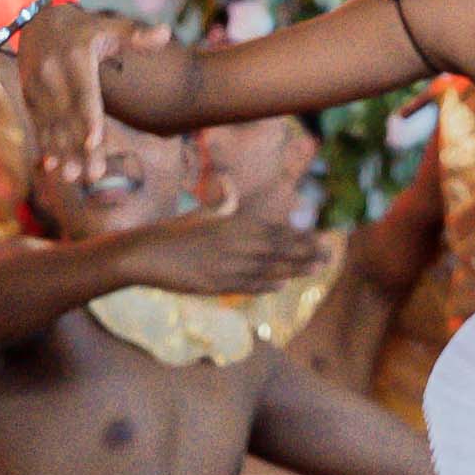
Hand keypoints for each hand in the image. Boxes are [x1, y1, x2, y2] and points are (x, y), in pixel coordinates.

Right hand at [16, 0, 156, 185]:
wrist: (39, 22)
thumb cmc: (86, 29)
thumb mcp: (110, 26)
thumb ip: (136, 35)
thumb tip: (166, 33)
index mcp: (76, 57)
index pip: (84, 93)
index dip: (89, 119)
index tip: (95, 143)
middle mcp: (53, 73)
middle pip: (69, 117)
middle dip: (79, 148)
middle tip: (93, 175)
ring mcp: (38, 86)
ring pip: (52, 124)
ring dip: (62, 152)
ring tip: (73, 177)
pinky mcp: (29, 96)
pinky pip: (39, 123)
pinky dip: (45, 144)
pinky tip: (52, 165)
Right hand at [111, 186, 326, 299]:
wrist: (144, 255)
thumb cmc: (172, 231)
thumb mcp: (201, 214)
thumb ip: (222, 206)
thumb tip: (230, 188)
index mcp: (234, 224)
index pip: (276, 230)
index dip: (299, 236)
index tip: (318, 237)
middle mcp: (236, 245)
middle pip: (280, 249)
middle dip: (306, 252)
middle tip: (329, 255)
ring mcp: (228, 267)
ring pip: (270, 268)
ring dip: (295, 269)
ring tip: (317, 269)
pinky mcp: (217, 286)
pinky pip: (248, 285)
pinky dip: (266, 284)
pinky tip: (281, 285)